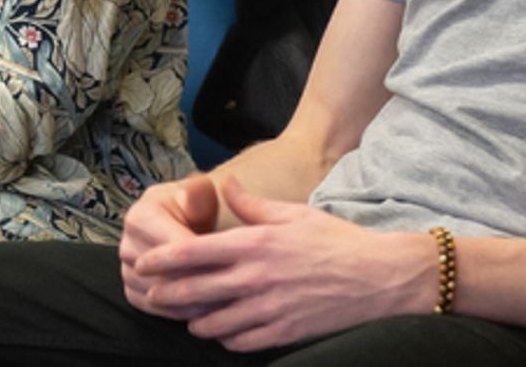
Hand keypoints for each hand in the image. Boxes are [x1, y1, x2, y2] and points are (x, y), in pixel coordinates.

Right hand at [119, 174, 219, 318]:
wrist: (176, 224)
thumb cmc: (191, 208)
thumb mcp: (197, 195)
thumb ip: (199, 192)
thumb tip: (200, 185)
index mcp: (140, 216)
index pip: (173, 246)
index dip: (204, 257)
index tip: (231, 266)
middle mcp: (126, 244)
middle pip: (166, 273)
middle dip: (200, 283)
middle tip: (231, 292)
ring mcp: (126, 270)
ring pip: (161, 295)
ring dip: (191, 303)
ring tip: (222, 305)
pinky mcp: (131, 291)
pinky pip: (154, 309)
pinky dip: (180, 313)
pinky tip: (206, 313)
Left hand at [136, 179, 436, 350]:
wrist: (381, 278)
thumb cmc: (337, 241)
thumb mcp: (294, 213)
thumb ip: (252, 204)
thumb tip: (222, 183)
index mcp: (256, 243)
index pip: (194, 253)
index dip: (162, 260)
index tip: (144, 263)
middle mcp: (257, 278)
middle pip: (194, 291)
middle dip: (166, 294)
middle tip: (150, 295)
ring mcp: (269, 309)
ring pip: (212, 322)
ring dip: (194, 319)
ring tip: (186, 315)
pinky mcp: (283, 333)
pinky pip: (239, 342)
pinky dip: (224, 337)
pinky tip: (221, 329)